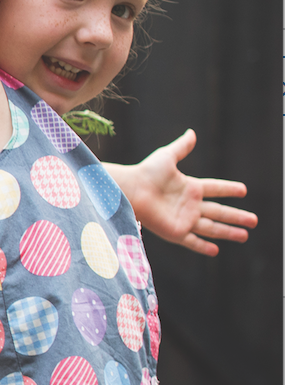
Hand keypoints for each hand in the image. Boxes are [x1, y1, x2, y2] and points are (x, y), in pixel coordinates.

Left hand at [116, 129, 255, 255]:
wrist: (130, 190)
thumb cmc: (146, 173)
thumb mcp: (167, 157)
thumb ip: (182, 147)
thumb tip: (192, 133)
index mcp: (189, 187)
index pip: (215, 189)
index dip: (229, 189)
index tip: (243, 190)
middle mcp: (189, 205)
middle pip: (219, 212)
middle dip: (236, 216)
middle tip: (254, 220)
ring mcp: (183, 219)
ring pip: (211, 228)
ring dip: (228, 232)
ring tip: (245, 235)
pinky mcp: (175, 232)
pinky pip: (192, 241)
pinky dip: (203, 247)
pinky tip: (215, 251)